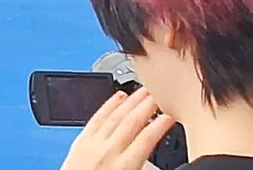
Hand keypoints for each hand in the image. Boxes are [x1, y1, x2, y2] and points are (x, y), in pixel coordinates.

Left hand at [58, 88, 177, 169]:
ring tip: (143, 91)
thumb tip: (154, 159)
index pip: (147, 139)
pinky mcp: (80, 141)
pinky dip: (109, 105)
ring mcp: (93, 144)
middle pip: (132, 122)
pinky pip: (97, 118)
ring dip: (131, 101)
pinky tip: (118, 97)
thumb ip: (142, 166)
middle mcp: (108, 152)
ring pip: (115, 116)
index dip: (161, 125)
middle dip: (147, 106)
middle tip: (159, 93)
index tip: (171, 115)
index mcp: (124, 167)